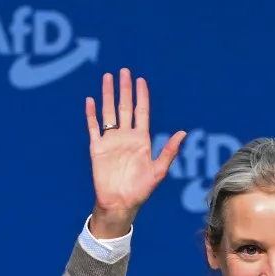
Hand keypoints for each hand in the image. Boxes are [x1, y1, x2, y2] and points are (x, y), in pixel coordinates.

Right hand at [85, 68, 185, 237]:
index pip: (141, 112)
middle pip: (125, 107)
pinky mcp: (97, 148)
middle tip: (124, 71)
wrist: (120, 203)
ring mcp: (111, 141)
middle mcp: (126, 137)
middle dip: (124, 89)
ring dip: (107, 95)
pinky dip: (91, 114)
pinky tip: (91, 100)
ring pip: (108, 112)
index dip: (141, 96)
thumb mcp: (158, 171)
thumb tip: (183, 133)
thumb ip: (169, 151)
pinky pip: (93, 127)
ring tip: (107, 78)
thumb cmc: (141, 190)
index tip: (140, 80)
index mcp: (141, 140)